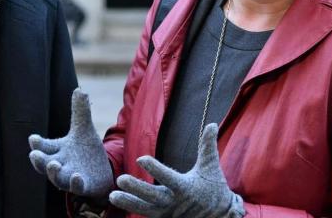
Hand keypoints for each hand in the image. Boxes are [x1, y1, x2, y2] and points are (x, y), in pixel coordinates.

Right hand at [28, 88, 113, 197]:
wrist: (101, 172)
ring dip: (53, 172)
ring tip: (53, 165)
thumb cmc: (86, 151)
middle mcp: (59, 164)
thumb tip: (79, 89)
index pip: (43, 146)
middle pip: (44, 163)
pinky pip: (76, 187)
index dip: (37, 143)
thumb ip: (80, 111)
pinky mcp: (83, 186)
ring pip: (57, 178)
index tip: (33, 138)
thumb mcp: (84, 129)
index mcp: (57, 150)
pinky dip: (75, 182)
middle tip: (34, 154)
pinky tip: (77, 176)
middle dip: (38, 160)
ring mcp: (69, 177)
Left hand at [108, 123, 244, 217]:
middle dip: (136, 189)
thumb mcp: (211, 167)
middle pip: (152, 197)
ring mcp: (168, 213)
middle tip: (120, 179)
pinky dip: (132, 209)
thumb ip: (208, 146)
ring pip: (145, 209)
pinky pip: (146, 215)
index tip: (140, 158)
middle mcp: (175, 202)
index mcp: (186, 188)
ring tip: (111, 195)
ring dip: (128, 203)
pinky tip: (118, 202)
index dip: (155, 168)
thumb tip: (212, 123)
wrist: (219, 216)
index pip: (168, 178)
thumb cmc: (214, 188)